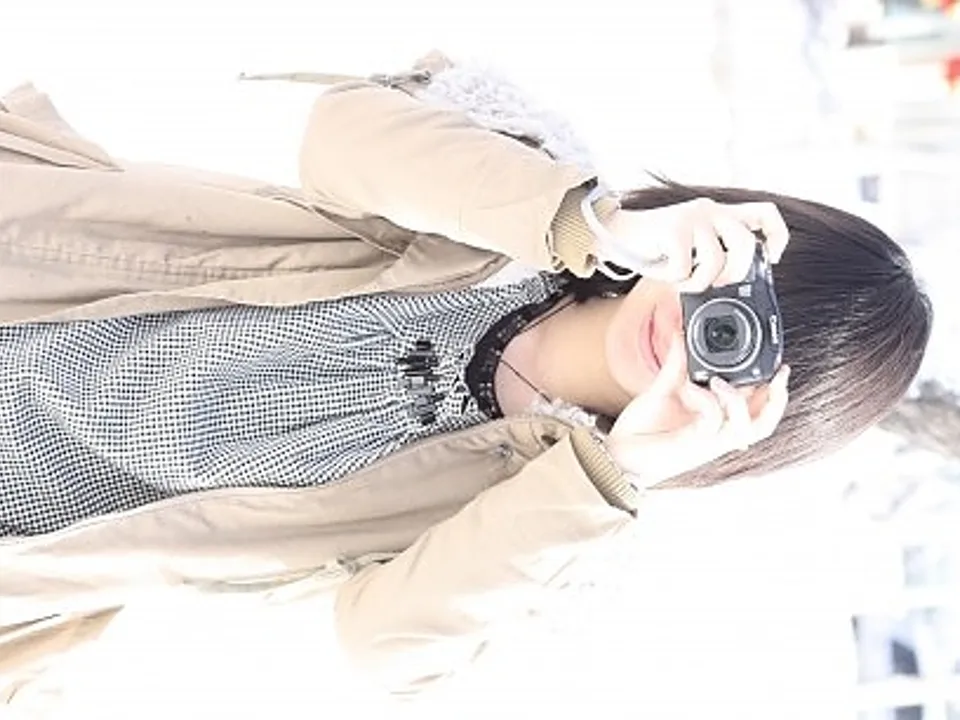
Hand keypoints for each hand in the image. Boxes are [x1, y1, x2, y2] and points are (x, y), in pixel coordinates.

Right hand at [600, 198, 789, 291]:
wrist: (615, 232)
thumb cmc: (653, 245)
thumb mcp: (690, 244)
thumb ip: (712, 251)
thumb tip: (731, 283)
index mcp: (719, 213)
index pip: (764, 214)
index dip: (776, 237)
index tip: (771, 258)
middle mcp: (710, 210)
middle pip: (746, 243)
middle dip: (734, 272)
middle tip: (716, 282)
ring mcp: (692, 218)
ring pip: (715, 261)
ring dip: (696, 281)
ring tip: (679, 279)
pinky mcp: (673, 229)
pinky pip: (685, 267)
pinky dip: (673, 279)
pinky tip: (662, 272)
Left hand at [605, 332, 790, 488]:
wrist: (619, 453)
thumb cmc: (643, 428)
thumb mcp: (663, 388)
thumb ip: (676, 364)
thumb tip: (682, 334)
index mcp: (715, 420)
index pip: (756, 408)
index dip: (773, 390)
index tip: (779, 365)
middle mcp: (717, 433)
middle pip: (764, 423)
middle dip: (778, 398)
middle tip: (780, 373)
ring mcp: (707, 442)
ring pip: (748, 428)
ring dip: (739, 400)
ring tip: (718, 381)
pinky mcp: (693, 445)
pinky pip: (712, 421)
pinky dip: (704, 400)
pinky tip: (687, 388)